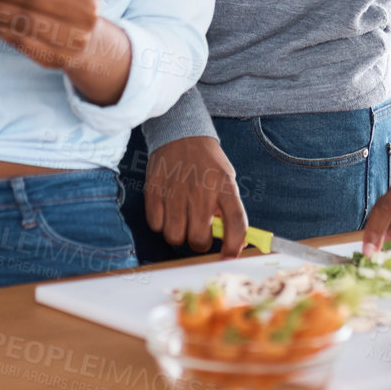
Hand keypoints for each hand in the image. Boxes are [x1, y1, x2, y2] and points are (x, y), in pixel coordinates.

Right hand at [144, 136, 247, 257]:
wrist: (181, 134)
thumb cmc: (207, 163)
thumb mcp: (227, 179)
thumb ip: (230, 209)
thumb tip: (236, 244)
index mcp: (224, 186)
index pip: (236, 223)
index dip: (234, 245)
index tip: (230, 255)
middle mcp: (200, 190)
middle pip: (199, 239)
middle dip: (199, 243)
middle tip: (198, 232)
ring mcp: (175, 191)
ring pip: (175, 237)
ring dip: (178, 235)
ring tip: (181, 221)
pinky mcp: (154, 190)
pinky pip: (155, 225)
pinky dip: (160, 224)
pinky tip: (167, 211)